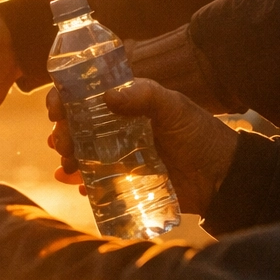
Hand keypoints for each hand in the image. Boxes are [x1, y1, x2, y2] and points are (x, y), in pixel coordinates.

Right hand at [47, 80, 237, 216]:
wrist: (222, 178)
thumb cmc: (200, 134)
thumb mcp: (175, 107)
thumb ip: (145, 95)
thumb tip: (107, 95)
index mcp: (126, 102)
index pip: (86, 94)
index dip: (64, 99)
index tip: (56, 110)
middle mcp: (118, 127)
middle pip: (77, 125)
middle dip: (62, 132)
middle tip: (62, 143)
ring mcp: (119, 155)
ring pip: (82, 153)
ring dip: (68, 158)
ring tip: (67, 165)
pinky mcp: (125, 182)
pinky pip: (96, 181)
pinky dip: (82, 183)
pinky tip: (77, 185)